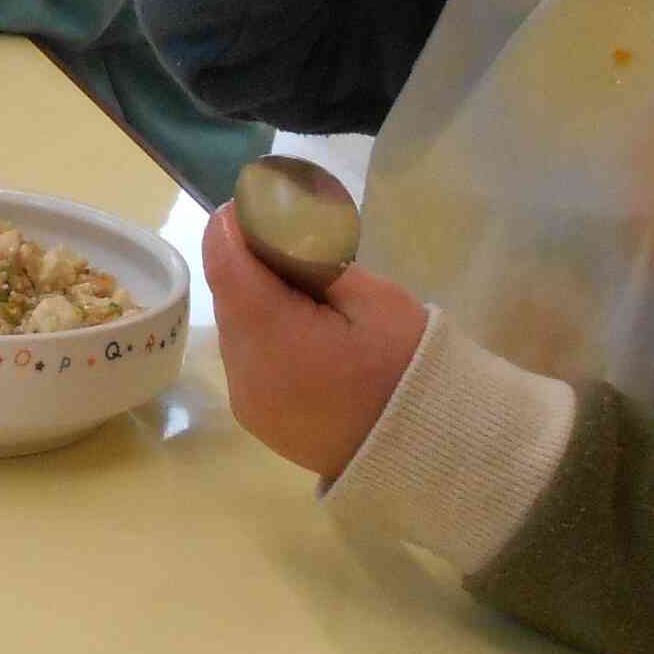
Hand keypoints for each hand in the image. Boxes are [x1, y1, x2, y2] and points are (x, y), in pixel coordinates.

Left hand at [200, 203, 426, 482]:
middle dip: (248, 265)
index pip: (226, 265)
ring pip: (233, 328)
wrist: (427, 450)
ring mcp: (246, 400)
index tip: (251, 204)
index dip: (231, 228)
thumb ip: (313, 261)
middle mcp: (244, 372)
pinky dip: (262, 336)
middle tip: (290, 246)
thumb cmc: (408, 367)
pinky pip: (245, 360)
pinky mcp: (255, 417)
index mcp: (273, 338)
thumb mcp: (373, 298)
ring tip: (304, 293)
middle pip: (227, 297)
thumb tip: (273, 230)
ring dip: (255, 302)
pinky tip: (300, 331)